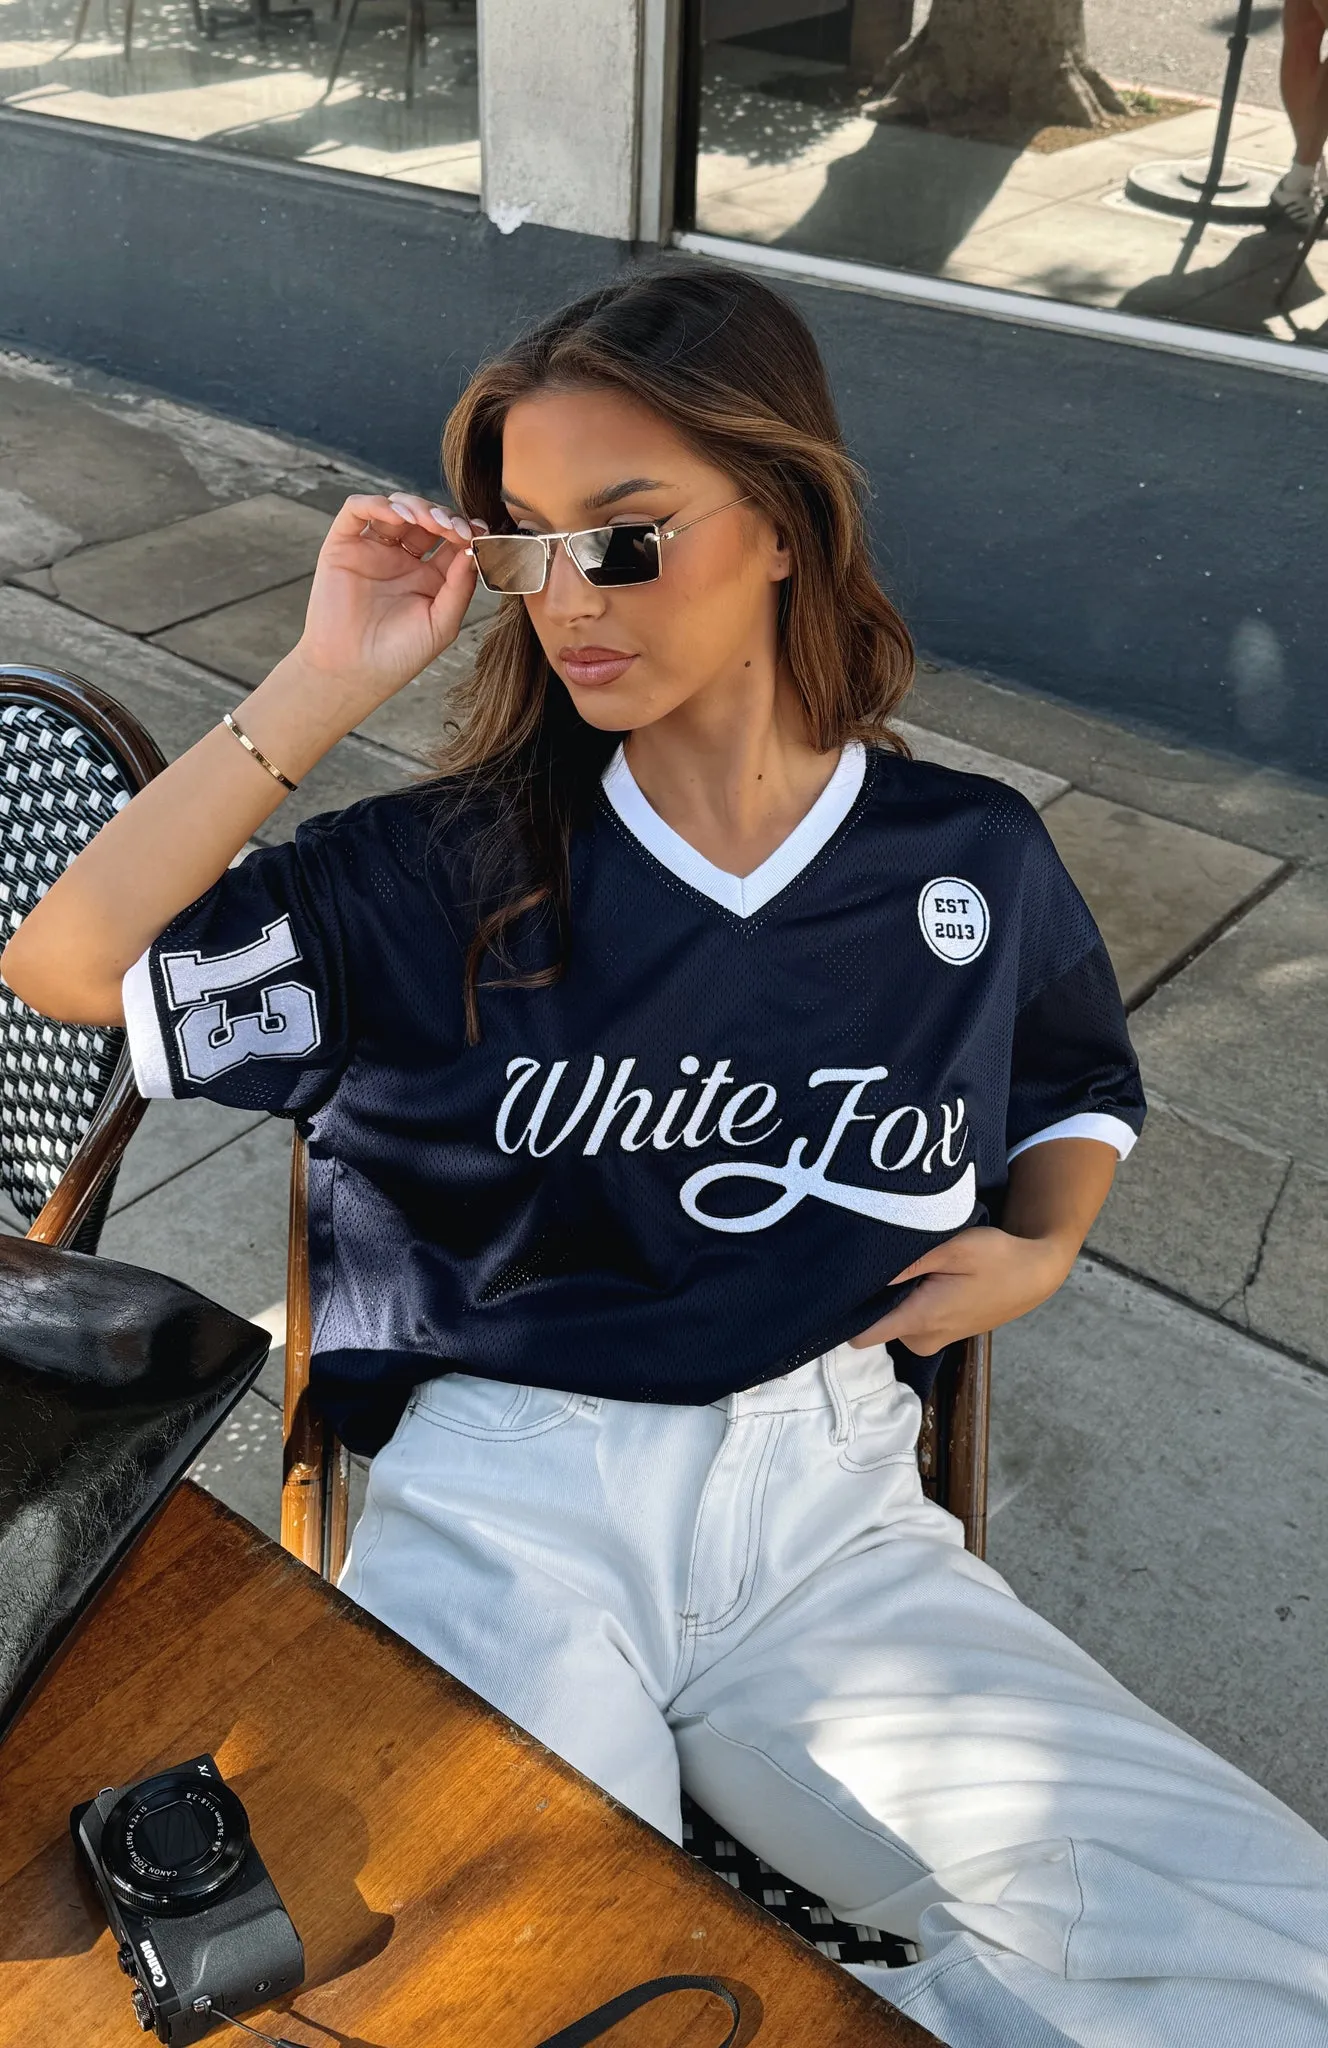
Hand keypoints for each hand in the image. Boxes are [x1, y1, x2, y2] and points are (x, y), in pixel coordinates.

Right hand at [294, 491, 484, 709]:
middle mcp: (402, 559)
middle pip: (426, 518)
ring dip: (416, 506)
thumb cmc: (399, 656)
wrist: (353, 673)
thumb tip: (475, 549)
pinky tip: (397, 515)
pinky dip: (377, 504)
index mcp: (429, 576)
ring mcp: (373, 550)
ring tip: (428, 521)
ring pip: (396, 507)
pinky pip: (357, 510)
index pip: (451, 540)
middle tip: (453, 528)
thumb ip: (460, 585)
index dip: (465, 530)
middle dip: (443, 516)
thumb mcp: (441, 623)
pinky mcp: (343, 546)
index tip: (479, 532)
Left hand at [848, 1225, 1075, 1353]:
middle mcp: (922, 1339)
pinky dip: (909, 1301)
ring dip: (894, 1297)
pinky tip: (923, 1277)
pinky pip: (908, 1320)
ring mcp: (931, 1340)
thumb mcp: (952, 1248)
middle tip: (882, 1262)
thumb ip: (906, 1262)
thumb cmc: (997, 1256)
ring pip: (891, 1321)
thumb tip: (861, 1271)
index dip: (845, 1313)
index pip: (861, 1335)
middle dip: (872, 1296)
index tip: (838, 1287)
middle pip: (873, 1325)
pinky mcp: (939, 1334)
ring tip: (910, 1267)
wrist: (1035, 1274)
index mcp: (922, 1320)